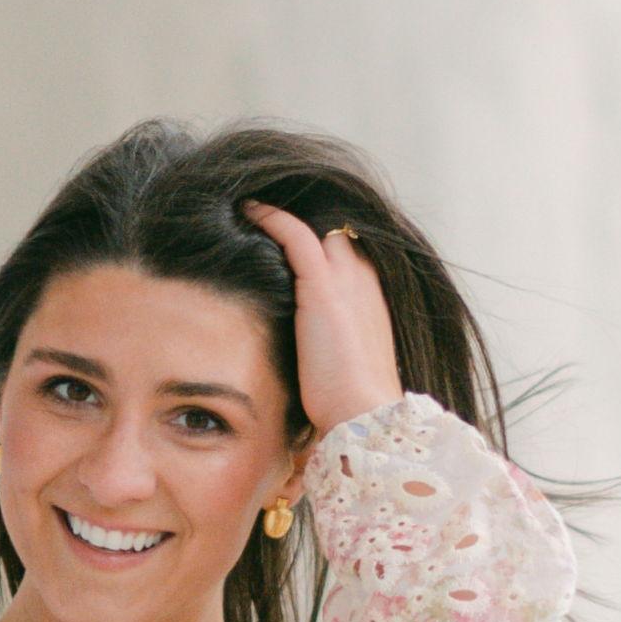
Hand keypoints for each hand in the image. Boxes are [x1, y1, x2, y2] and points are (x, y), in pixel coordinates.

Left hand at [246, 202, 404, 438]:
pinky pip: (294, 235)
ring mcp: (345, 280)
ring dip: (283, 216)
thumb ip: (327, 344)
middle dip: (303, 222)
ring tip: (252, 208)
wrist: (363, 413)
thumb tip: (304, 351)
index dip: (319, 241)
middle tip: (265, 216)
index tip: (287, 237)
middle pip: (333, 232)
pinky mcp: (321, 287)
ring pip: (314, 227)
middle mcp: (363, 279)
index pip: (346, 251)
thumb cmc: (350, 401)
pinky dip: (271, 218)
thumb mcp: (342, 362)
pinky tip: (249, 210)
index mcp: (371, 296)